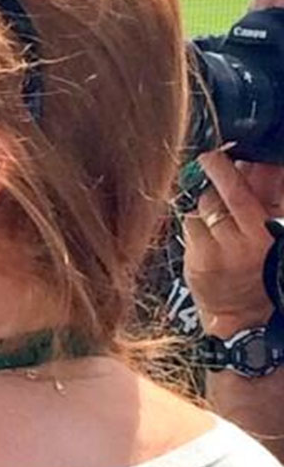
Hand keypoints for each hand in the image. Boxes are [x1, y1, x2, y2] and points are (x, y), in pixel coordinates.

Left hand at [183, 150, 283, 334]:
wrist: (241, 315)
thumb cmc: (255, 269)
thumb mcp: (269, 232)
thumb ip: (262, 198)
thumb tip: (245, 162)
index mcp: (278, 227)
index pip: (268, 185)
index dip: (252, 164)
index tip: (235, 151)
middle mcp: (258, 237)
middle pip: (232, 190)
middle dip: (218, 167)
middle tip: (210, 159)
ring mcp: (230, 248)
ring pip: (206, 205)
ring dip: (206, 207)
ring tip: (216, 226)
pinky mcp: (204, 259)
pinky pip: (190, 224)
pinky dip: (193, 226)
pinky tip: (204, 241)